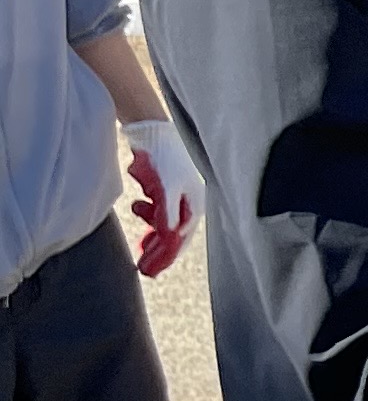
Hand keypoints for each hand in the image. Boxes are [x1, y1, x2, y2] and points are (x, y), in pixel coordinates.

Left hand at [119, 121, 199, 277]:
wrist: (153, 130)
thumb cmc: (164, 158)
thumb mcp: (166, 189)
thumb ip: (167, 215)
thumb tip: (168, 237)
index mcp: (195, 204)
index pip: (181, 238)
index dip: (166, 255)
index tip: (151, 270)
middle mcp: (190, 201)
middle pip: (174, 233)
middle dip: (158, 250)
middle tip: (143, 266)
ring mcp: (180, 193)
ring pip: (166, 221)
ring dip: (153, 231)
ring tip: (140, 238)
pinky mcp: (168, 186)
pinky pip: (160, 208)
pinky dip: (150, 213)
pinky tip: (141, 207)